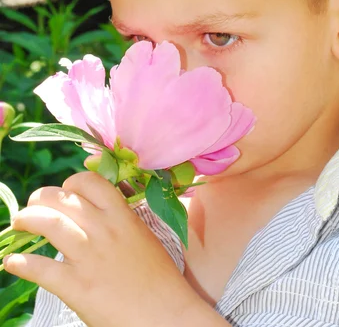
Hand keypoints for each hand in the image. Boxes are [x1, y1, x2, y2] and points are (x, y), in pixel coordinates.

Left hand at [4, 172, 222, 326]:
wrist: (167, 315)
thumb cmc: (159, 279)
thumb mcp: (143, 236)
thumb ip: (121, 219)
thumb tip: (97, 208)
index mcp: (122, 215)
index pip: (88, 182)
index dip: (70, 184)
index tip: (64, 194)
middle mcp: (104, 230)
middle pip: (62, 199)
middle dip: (40, 199)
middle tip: (32, 208)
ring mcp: (89, 257)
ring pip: (48, 224)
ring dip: (26, 220)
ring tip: (19, 224)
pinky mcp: (77, 287)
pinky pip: (41, 268)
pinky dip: (21, 264)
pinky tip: (12, 263)